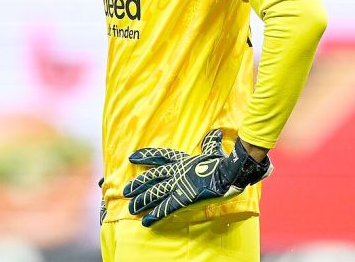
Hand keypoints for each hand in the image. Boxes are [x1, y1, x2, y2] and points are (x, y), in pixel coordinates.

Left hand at [123, 129, 271, 226]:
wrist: (228, 173)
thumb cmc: (222, 162)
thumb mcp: (214, 150)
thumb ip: (210, 142)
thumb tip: (216, 132)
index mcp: (181, 160)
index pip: (159, 156)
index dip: (145, 156)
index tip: (132, 156)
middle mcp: (175, 172)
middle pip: (151, 178)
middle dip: (138, 184)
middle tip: (125, 190)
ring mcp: (177, 185)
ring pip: (154, 194)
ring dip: (142, 201)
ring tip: (131, 208)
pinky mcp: (183, 198)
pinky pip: (166, 208)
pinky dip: (155, 214)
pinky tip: (145, 221)